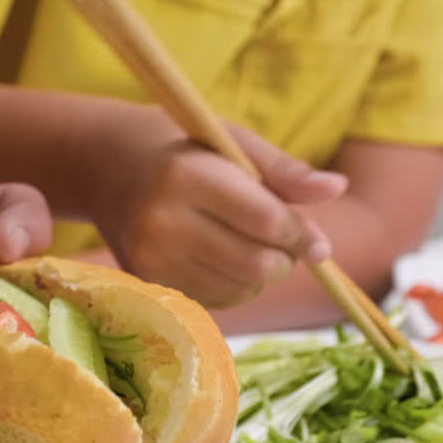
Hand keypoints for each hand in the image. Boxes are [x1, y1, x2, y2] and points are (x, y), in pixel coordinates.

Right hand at [88, 105, 346, 307]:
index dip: (302, 236)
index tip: (321, 244)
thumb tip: (338, 188)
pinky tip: (223, 258)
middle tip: (284, 242)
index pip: (265, 221)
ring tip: (250, 244)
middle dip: (284, 259)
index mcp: (186, 175)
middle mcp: (163, 221)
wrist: (104, 167)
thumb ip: (284, 170)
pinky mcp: (146, 280)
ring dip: (261, 274)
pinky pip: (216, 300)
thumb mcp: (232, 142)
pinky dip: (235, 286)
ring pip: (240, 288)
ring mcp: (150, 256)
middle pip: (256, 264)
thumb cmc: (180, 147)